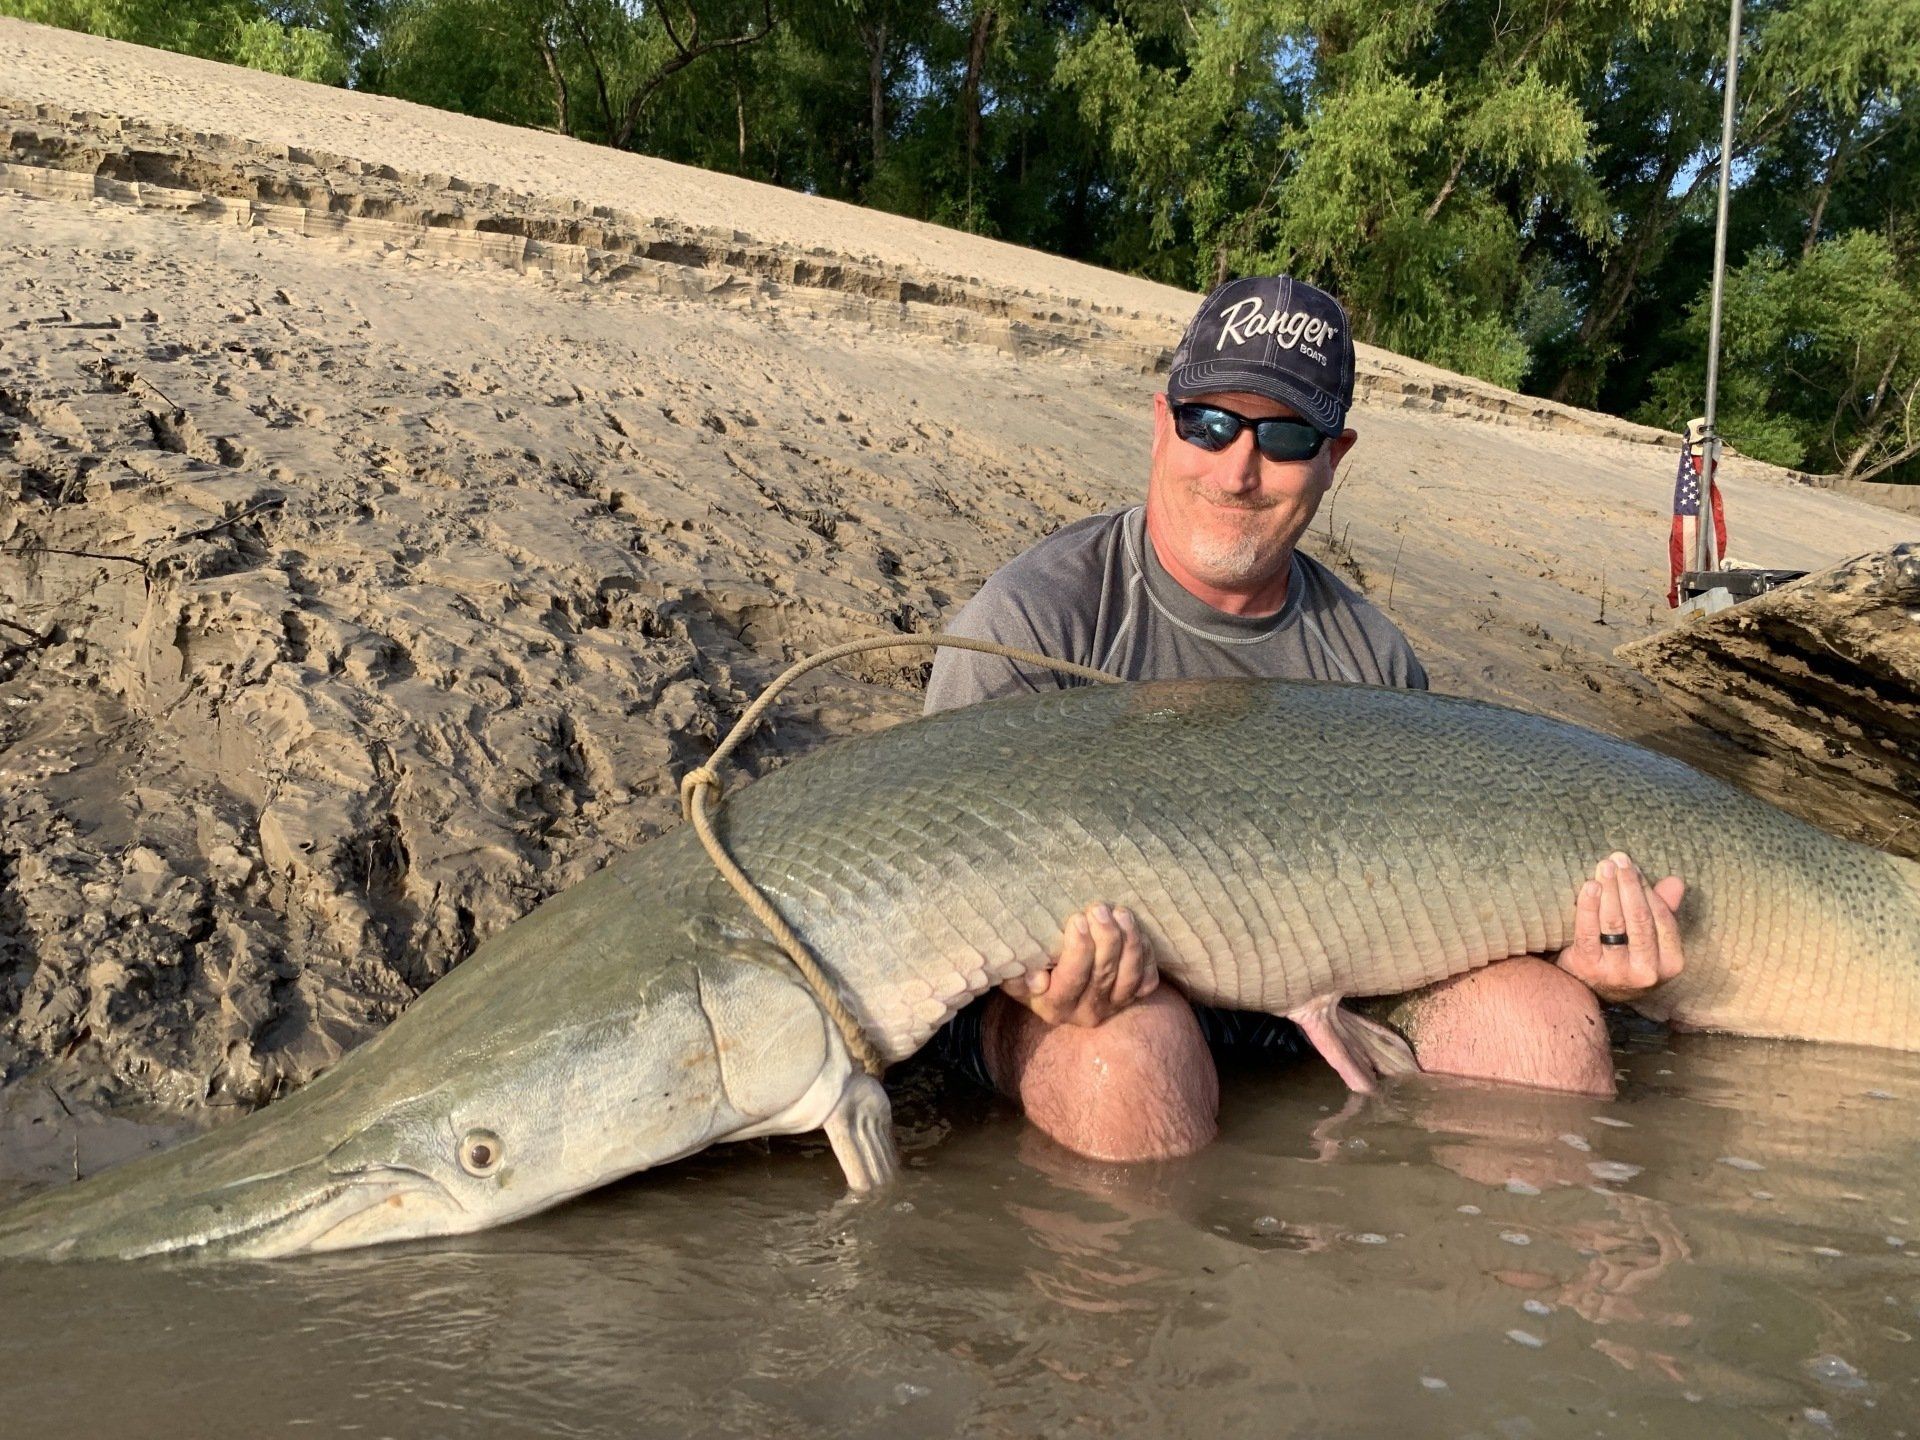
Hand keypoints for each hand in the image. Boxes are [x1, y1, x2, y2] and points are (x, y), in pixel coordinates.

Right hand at [1002, 902, 1157, 1026]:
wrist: (1053, 982)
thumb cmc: (1032, 967)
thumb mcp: (1015, 973)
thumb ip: (1017, 975)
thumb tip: (1037, 979)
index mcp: (1054, 1007)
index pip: (1071, 980)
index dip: (1078, 950)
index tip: (1078, 919)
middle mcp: (1086, 1013)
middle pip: (1103, 974)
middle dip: (1105, 937)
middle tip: (1099, 908)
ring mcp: (1113, 1006)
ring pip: (1129, 976)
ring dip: (1129, 941)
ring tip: (1121, 913)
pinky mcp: (1133, 998)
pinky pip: (1147, 980)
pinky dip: (1145, 955)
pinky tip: (1135, 931)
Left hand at [1556, 851, 1685, 1003]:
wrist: (1593, 987)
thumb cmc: (1627, 955)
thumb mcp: (1652, 938)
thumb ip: (1664, 910)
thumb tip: (1675, 882)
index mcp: (1671, 962)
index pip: (1662, 918)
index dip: (1647, 890)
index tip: (1634, 867)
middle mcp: (1647, 970)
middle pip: (1639, 918)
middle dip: (1628, 885)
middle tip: (1618, 859)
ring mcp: (1616, 971)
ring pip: (1614, 923)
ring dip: (1609, 890)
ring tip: (1604, 867)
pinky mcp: (1588, 968)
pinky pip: (1588, 931)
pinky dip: (1588, 906)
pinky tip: (1589, 886)